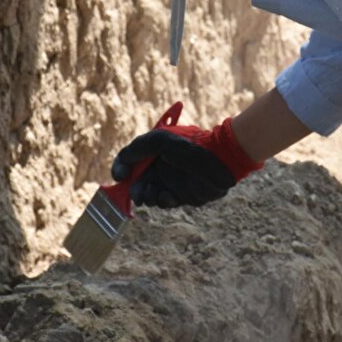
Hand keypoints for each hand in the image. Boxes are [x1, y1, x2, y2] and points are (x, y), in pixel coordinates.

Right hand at [111, 105, 262, 208]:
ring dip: (148, 197)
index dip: (121, 168)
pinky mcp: (182, 196)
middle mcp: (159, 167)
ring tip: (153, 194)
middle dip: (134, 189)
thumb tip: (122, 162)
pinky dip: (164, 201)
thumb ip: (138, 148)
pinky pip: (166, 202)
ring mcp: (170, 182)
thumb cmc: (192, 145)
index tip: (120, 176)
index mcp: (153, 152)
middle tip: (138, 193)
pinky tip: (167, 196)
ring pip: (150, 196)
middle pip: (137, 182)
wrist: (221, 158)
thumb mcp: (160, 139)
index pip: (129, 161)